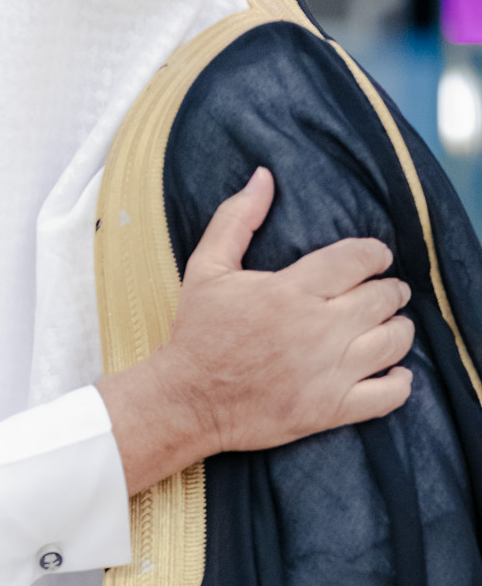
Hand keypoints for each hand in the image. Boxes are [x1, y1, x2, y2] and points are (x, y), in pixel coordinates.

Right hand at [99, 166, 413, 493]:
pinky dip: (400, 380)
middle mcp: (317, 329)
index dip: (375, 254)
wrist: (186, 400)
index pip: (358, 259)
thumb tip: (264, 177)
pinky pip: (390, 393)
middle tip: (381, 292)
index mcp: (289, 291)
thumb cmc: (197, 333)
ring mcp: (328, 372)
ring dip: (398, 329)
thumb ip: (236, 219)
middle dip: (389, 289)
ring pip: (394, 341)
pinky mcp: (331, 408)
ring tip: (386, 325)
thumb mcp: (207, 268)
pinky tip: (390, 369)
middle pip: (383, 298)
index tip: (374, 258)